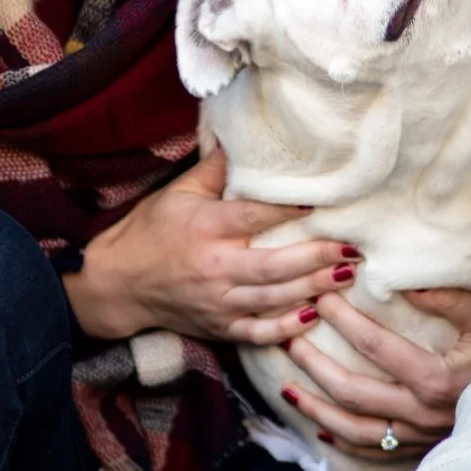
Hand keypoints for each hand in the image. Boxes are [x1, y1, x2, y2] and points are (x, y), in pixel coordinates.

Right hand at [64, 150, 358, 342]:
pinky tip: (314, 316)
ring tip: (347, 277)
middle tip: (352, 249)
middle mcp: (215, 267)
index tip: (321, 202)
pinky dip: (286, 329)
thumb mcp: (177, 193)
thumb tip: (242, 138)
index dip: (289, 209)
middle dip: (317, 257)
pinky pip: (258, 332)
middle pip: (274, 265)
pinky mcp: (219, 327)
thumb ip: (213, 169)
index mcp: (206, 228)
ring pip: (273, 299)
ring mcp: (218, 302)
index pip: (255, 217)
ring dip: (313, 289)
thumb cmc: (149, 232)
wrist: (118, 284)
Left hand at [280, 290, 470, 457]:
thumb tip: (404, 281)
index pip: (375, 346)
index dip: (344, 321)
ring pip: (353, 429)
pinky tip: (318, 425)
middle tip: (288, 339)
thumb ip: (447, 299)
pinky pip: (370, 452)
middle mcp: (420, 412)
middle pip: (353, 392)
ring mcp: (417, 437)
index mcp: (436, 378)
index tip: (321, 299)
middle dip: (314, 365)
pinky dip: (340, 440)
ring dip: (316, 407)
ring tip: (287, 387)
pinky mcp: (418, 451)